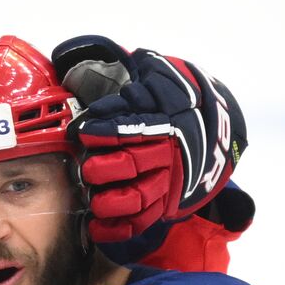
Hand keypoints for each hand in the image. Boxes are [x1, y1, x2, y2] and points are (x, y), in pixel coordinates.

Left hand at [52, 35, 247, 241]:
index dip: (107, 130)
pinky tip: (96, 228)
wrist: (212, 126)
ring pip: (137, 197)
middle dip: (105, 168)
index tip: (84, 131)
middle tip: (88, 167)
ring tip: (92, 199)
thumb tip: (72, 55)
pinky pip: (141, 222)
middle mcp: (167, 153)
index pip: (133, 126)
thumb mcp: (152, 76)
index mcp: (163, 120)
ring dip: (109, 201)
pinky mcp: (165, 204)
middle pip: (133, 164)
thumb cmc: (167, 99)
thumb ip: (117, 71)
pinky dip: (118, 230)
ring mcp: (167, 181)